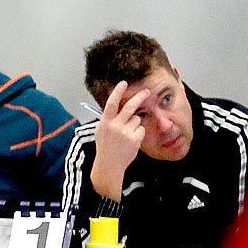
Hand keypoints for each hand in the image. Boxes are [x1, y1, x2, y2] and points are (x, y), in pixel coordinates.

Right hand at [89, 80, 147, 199]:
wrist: (109, 164)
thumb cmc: (105, 147)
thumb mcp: (101, 131)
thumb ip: (108, 119)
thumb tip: (116, 106)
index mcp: (105, 122)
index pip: (111, 103)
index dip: (117, 92)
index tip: (124, 83)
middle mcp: (115, 125)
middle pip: (130, 107)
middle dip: (139, 97)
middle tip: (146, 92)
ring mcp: (125, 132)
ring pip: (137, 119)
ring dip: (135, 124)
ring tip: (127, 135)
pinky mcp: (135, 138)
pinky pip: (141, 129)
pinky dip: (138, 133)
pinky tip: (131, 141)